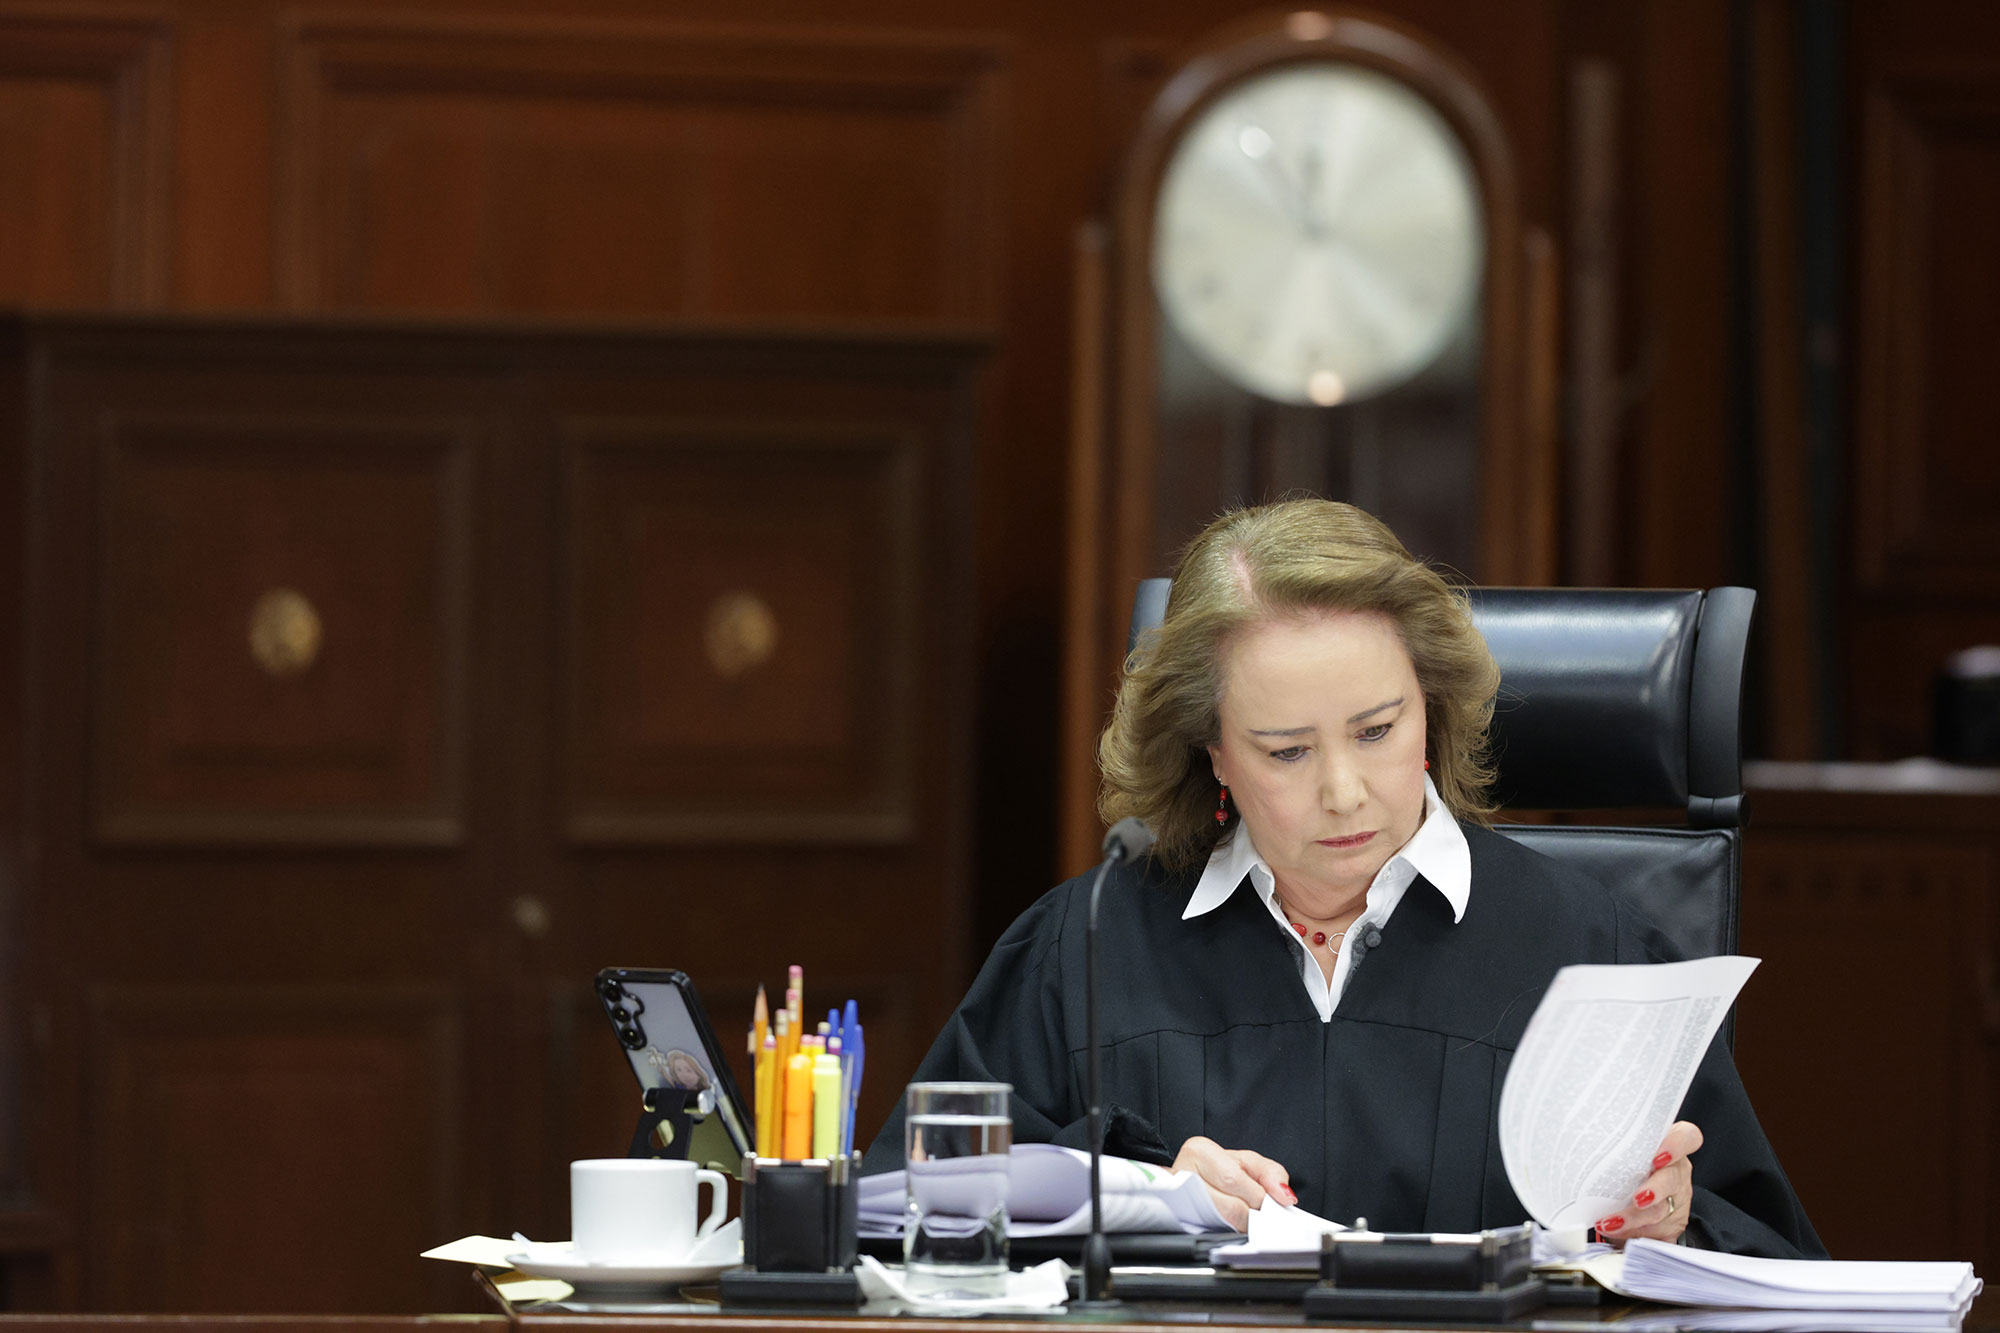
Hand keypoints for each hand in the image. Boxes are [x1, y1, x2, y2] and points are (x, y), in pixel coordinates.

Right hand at [1172, 1135, 1294, 1231]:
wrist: (1193, 1180)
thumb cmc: (1219, 1170)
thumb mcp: (1247, 1162)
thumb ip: (1271, 1174)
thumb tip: (1283, 1196)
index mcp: (1200, 1152)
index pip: (1233, 1180)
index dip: (1256, 1196)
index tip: (1268, 1203)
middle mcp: (1184, 1173)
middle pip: (1229, 1205)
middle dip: (1252, 1214)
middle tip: (1261, 1214)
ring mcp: (1179, 1200)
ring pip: (1222, 1223)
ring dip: (1242, 1226)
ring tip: (1248, 1219)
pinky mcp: (1179, 1222)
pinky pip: (1212, 1234)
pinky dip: (1230, 1233)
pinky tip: (1233, 1226)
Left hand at [1596, 1121, 1702, 1246]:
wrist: (1642, 1192)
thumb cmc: (1629, 1164)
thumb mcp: (1627, 1151)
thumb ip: (1617, 1148)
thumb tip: (1581, 1148)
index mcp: (1670, 1146)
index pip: (1686, 1138)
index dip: (1676, 1146)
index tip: (1658, 1156)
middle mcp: (1677, 1172)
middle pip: (1672, 1180)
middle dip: (1654, 1191)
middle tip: (1637, 1199)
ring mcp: (1678, 1200)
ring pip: (1662, 1211)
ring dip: (1634, 1219)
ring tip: (1609, 1223)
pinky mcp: (1673, 1225)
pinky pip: (1658, 1235)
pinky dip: (1635, 1236)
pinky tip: (1617, 1235)